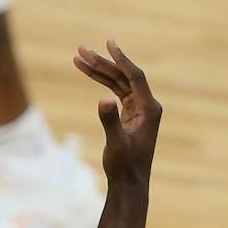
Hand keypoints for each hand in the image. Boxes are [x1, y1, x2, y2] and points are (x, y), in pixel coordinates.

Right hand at [73, 41, 161, 183]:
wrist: (128, 183)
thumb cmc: (124, 166)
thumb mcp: (116, 144)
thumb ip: (110, 121)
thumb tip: (103, 100)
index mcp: (149, 109)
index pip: (135, 76)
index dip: (121, 59)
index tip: (109, 44)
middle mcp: (147, 106)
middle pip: (123, 76)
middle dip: (102, 63)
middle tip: (81, 50)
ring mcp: (139, 109)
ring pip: (117, 83)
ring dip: (99, 71)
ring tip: (78, 58)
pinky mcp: (130, 114)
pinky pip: (116, 92)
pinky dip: (102, 83)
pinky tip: (88, 73)